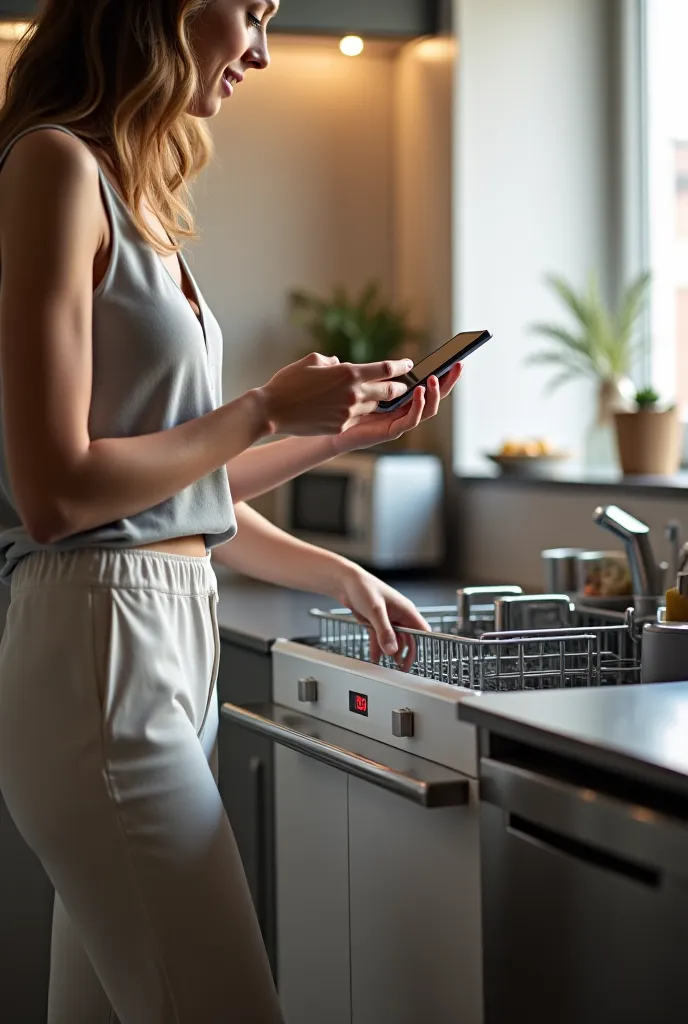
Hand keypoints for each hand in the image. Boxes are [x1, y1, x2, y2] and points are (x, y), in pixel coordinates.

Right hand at [258, 353, 414, 436]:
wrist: (272, 410)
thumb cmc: (288, 382)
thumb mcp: (311, 361)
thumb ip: (332, 362)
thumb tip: (340, 365)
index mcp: (349, 373)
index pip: (385, 369)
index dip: (400, 366)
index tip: (409, 365)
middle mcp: (353, 394)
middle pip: (388, 391)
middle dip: (399, 388)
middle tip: (403, 386)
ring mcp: (348, 413)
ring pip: (373, 406)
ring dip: (376, 401)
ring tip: (378, 397)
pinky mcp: (340, 427)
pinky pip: (356, 418)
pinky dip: (356, 412)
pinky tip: (351, 409)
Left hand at [333, 363, 462, 453]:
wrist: (325, 425)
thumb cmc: (339, 401)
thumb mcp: (358, 380)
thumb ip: (371, 372)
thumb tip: (382, 365)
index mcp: (400, 396)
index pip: (427, 383)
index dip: (442, 372)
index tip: (454, 357)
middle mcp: (404, 409)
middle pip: (435, 396)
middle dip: (449, 381)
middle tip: (459, 365)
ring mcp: (399, 421)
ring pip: (428, 409)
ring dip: (435, 394)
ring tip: (435, 379)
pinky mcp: (391, 431)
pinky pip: (411, 420)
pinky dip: (418, 406)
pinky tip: (419, 392)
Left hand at [334, 565, 431, 670]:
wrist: (345, 581)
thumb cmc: (364, 587)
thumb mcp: (375, 611)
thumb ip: (384, 631)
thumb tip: (392, 650)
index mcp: (405, 610)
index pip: (421, 630)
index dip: (422, 644)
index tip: (416, 658)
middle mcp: (399, 615)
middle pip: (409, 638)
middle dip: (406, 653)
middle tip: (403, 668)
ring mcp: (388, 619)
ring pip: (393, 639)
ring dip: (391, 652)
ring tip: (389, 667)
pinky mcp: (377, 622)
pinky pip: (381, 638)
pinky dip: (378, 647)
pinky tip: (375, 657)